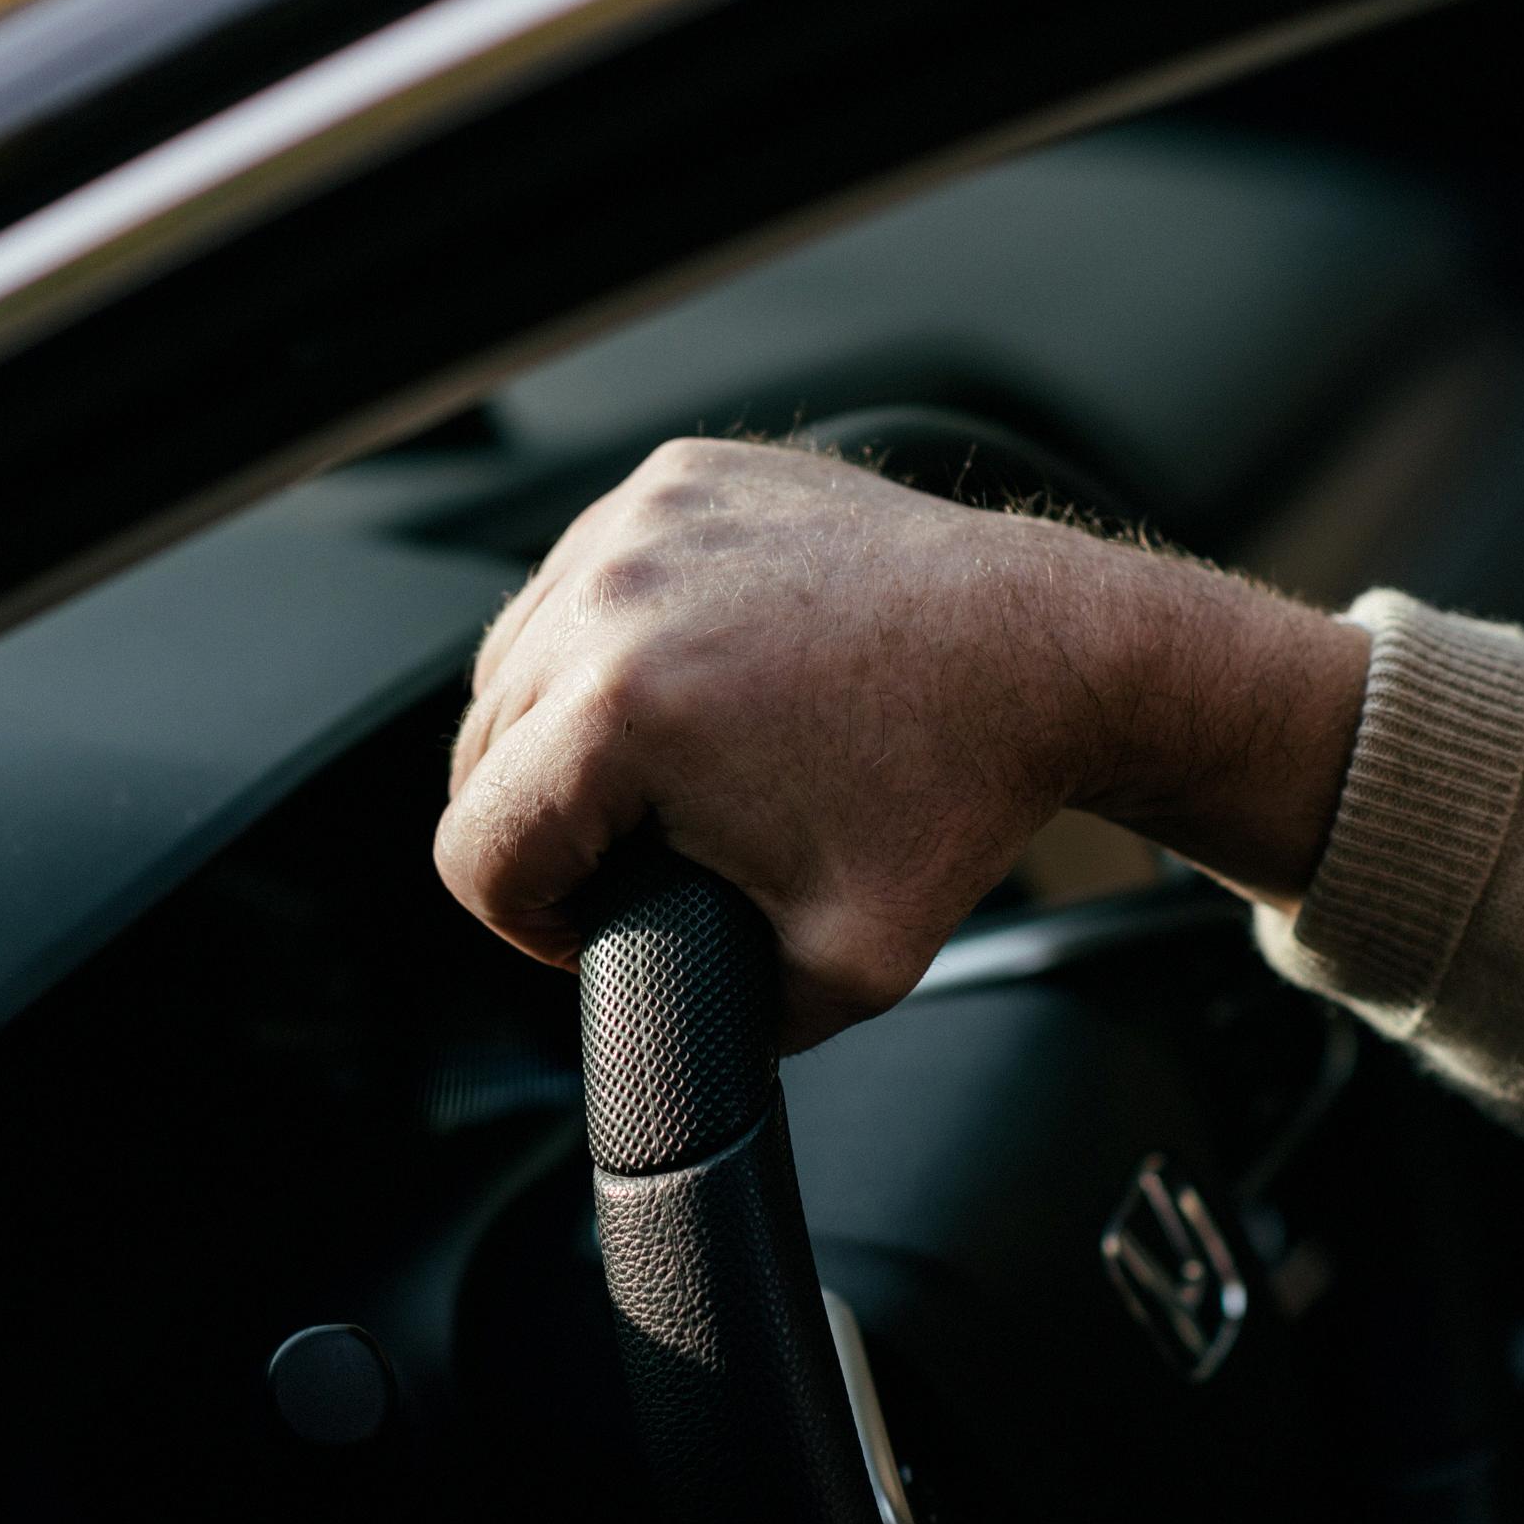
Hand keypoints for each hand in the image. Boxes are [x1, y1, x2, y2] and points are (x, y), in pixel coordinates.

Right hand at [434, 438, 1367, 1049]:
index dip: (527, 922)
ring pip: (514, 660)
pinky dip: (608, 635)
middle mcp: (611, 596)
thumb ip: (720, 1024)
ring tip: (662, 769)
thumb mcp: (840, 969)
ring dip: (558, 728)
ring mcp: (640, 520)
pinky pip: (582, 578)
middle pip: (480, 754)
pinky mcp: (676, 477)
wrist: (1049, 650)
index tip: (593, 924)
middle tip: (642, 851)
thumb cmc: (959, 792)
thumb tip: (659, 1046)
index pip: (475, 850)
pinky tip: (689, 679)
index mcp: (623, 713)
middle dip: (547, 824)